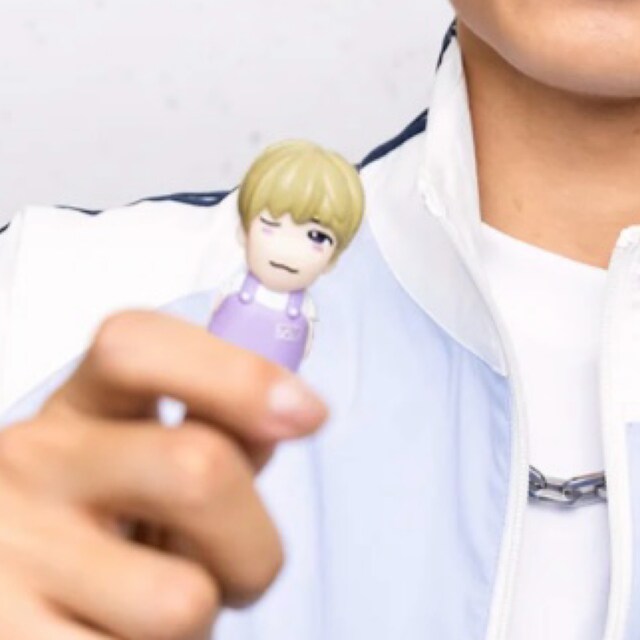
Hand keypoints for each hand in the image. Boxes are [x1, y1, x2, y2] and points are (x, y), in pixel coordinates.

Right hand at [0, 310, 326, 638]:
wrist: (9, 605)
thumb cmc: (97, 532)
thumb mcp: (139, 466)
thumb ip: (215, 433)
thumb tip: (287, 411)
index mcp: (79, 410)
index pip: (139, 348)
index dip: (236, 372)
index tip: (308, 412)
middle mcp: (35, 463)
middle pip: (198, 468)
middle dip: (254, 540)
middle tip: (235, 566)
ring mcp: (10, 553)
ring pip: (183, 602)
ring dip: (198, 620)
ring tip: (148, 608)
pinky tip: (112, 638)